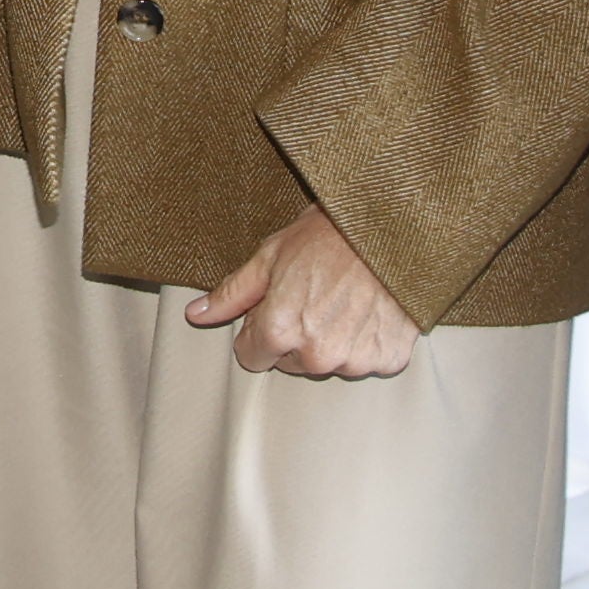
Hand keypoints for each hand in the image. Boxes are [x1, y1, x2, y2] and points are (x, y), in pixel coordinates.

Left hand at [188, 203, 421, 377]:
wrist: (391, 226)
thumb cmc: (329, 234)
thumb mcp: (271, 255)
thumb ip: (232, 293)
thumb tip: (196, 315)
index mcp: (279, 331)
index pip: (252, 356)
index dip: (261, 328)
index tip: (280, 304)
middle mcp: (316, 355)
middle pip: (290, 362)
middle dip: (297, 335)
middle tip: (315, 295)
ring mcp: (355, 360)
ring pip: (330, 363)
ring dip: (334, 339)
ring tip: (345, 298)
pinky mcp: (388, 359)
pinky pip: (367, 361)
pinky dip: (367, 340)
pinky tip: (370, 309)